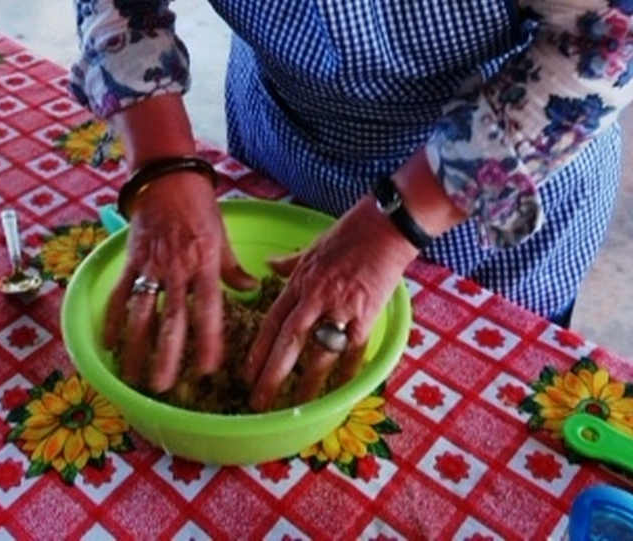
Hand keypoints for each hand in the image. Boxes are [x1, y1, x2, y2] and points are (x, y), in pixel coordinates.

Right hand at [104, 173, 256, 393]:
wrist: (167, 177)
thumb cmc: (199, 206)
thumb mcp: (222, 236)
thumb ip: (232, 267)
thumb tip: (251, 290)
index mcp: (204, 262)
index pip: (208, 309)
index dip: (208, 340)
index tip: (208, 368)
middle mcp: (177, 268)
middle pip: (171, 319)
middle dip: (167, 356)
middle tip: (164, 386)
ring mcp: (151, 265)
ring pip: (141, 313)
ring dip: (136, 347)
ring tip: (135, 376)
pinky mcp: (131, 259)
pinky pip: (119, 293)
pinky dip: (112, 320)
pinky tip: (109, 344)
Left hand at [244, 197, 416, 410]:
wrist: (386, 227)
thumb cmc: (350, 233)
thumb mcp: (313, 246)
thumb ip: (290, 263)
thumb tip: (269, 265)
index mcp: (301, 281)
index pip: (272, 321)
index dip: (258, 349)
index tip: (247, 372)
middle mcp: (316, 297)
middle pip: (289, 341)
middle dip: (272, 374)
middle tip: (258, 400)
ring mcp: (341, 308)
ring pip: (319, 352)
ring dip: (307, 382)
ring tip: (296, 405)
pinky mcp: (366, 316)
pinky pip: (353, 352)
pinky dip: (346, 373)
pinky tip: (338, 391)